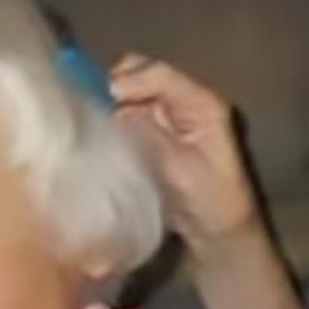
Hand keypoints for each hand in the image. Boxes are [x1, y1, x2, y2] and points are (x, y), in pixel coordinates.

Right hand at [108, 54, 260, 247]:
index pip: (157, 74)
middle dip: (112, 87)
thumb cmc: (210, 202)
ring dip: (107, 103)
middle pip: (140, 73)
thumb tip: (113, 110)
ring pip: (128, 92)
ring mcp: (167, 117)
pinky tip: (96, 134)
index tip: (96, 102)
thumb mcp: (180, 170)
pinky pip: (125, 115)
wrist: (220, 234)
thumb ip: (148, 136)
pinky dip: (108, 119)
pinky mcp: (153, 134)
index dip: (125, 81)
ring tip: (89, 123)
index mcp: (201, 103)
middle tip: (89, 111)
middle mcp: (184, 101)